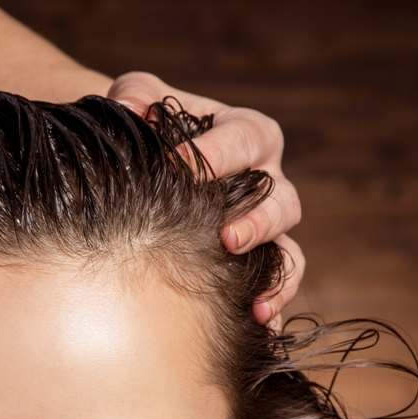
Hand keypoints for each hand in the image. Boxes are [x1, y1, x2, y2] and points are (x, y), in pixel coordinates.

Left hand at [107, 72, 305, 324]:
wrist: (151, 170)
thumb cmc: (152, 133)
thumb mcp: (140, 103)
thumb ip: (135, 95)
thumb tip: (128, 110)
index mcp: (247, 134)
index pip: (244, 138)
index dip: (215, 152)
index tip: (174, 165)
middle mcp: (268, 179)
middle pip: (280, 197)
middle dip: (255, 219)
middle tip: (224, 238)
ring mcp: (269, 225)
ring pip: (289, 244)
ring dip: (273, 269)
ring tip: (250, 292)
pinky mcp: (264, 262)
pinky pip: (283, 283)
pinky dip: (276, 303)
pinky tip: (259, 323)